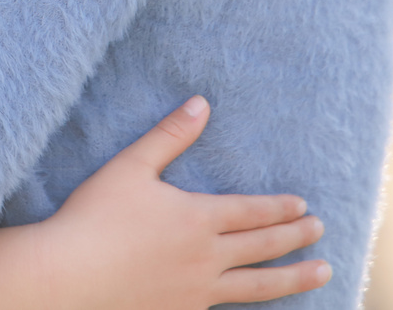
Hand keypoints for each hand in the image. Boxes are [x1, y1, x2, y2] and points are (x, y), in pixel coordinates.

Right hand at [0, 97, 329, 309]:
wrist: (69, 277)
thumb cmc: (95, 217)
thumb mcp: (131, 165)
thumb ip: (169, 135)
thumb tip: (201, 103)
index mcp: (197, 217)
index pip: (252, 211)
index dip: (279, 208)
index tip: (303, 206)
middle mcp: (206, 257)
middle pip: (263, 247)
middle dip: (296, 238)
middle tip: (320, 232)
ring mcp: (196, 291)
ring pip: (258, 286)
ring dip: (293, 278)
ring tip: (324, 273)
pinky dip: (254, 307)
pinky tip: (262, 306)